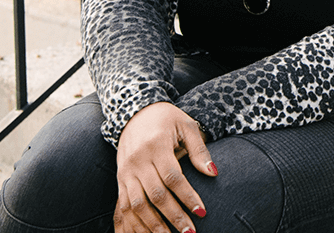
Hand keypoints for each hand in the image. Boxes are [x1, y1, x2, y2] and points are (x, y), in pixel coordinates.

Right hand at [113, 102, 216, 232]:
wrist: (135, 112)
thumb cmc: (167, 119)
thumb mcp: (186, 126)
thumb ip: (199, 150)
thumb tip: (213, 173)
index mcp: (156, 146)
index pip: (173, 177)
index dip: (187, 196)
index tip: (202, 212)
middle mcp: (137, 160)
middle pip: (155, 194)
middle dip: (173, 215)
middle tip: (190, 231)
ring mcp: (126, 171)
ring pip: (137, 205)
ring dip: (153, 224)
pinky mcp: (120, 179)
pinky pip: (123, 206)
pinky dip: (134, 223)